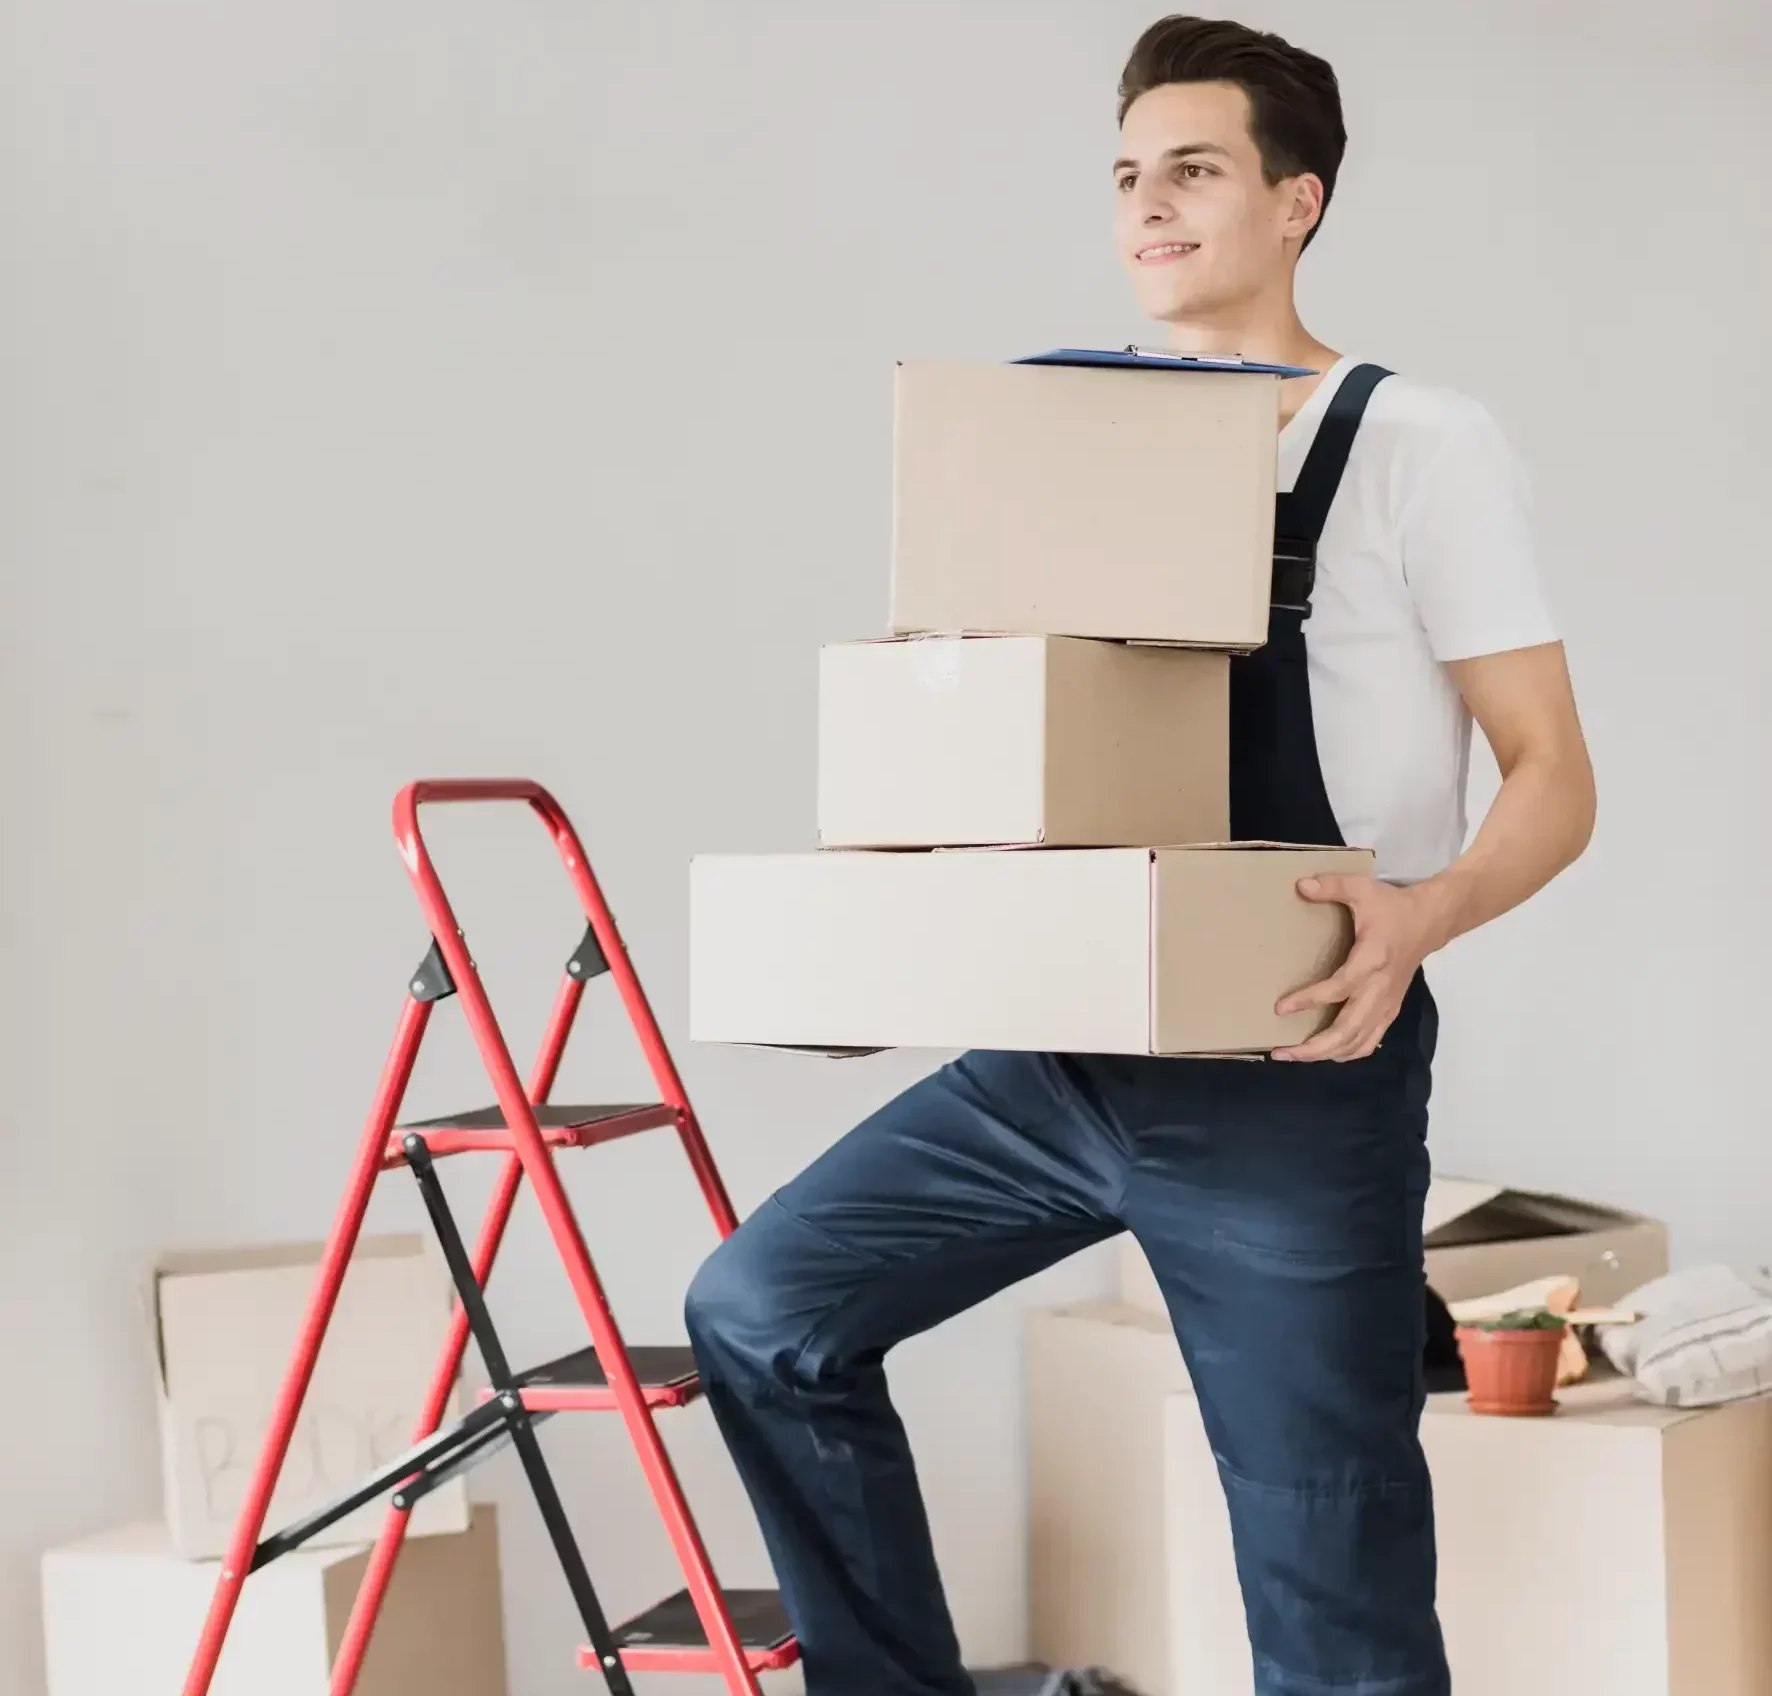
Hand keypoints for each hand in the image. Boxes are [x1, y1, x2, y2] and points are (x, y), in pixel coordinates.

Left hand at [1270, 874, 1444, 1061]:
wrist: (1431, 920)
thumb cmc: (1393, 906)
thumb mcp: (1363, 889)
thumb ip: (1332, 886)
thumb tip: (1300, 886)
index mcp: (1371, 961)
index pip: (1338, 989)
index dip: (1309, 1001)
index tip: (1280, 1008)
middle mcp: (1380, 989)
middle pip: (1347, 1031)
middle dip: (1313, 1047)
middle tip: (1280, 1052)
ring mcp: (1387, 1003)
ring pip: (1358, 1042)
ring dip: (1326, 1054)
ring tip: (1295, 1056)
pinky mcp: (1390, 1009)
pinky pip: (1370, 1040)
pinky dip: (1348, 1051)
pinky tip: (1326, 1054)